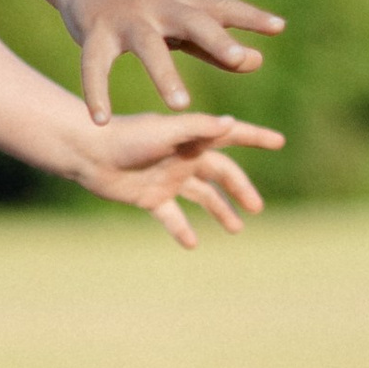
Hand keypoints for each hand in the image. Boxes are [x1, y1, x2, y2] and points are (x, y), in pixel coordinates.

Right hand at [61, 0, 282, 122]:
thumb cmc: (147, 9)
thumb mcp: (183, 24)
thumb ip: (216, 46)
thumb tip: (257, 61)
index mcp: (185, 7)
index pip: (223, 8)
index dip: (251, 17)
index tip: (278, 27)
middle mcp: (160, 9)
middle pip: (192, 21)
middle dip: (215, 38)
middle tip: (236, 56)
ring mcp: (127, 20)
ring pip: (148, 47)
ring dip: (166, 75)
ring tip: (183, 106)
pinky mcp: (95, 35)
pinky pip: (95, 66)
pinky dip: (97, 92)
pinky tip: (102, 120)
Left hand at [67, 109, 284, 248]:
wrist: (88, 153)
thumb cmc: (127, 136)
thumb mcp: (166, 131)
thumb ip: (198, 128)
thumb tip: (231, 123)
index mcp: (192, 138)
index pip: (232, 136)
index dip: (256, 138)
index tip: (280, 141)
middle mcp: (184, 157)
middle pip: (221, 174)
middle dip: (240, 189)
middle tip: (257, 208)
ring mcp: (168, 178)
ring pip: (202, 197)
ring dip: (219, 211)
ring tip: (237, 229)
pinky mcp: (151, 197)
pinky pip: (172, 216)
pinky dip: (182, 229)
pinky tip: (192, 244)